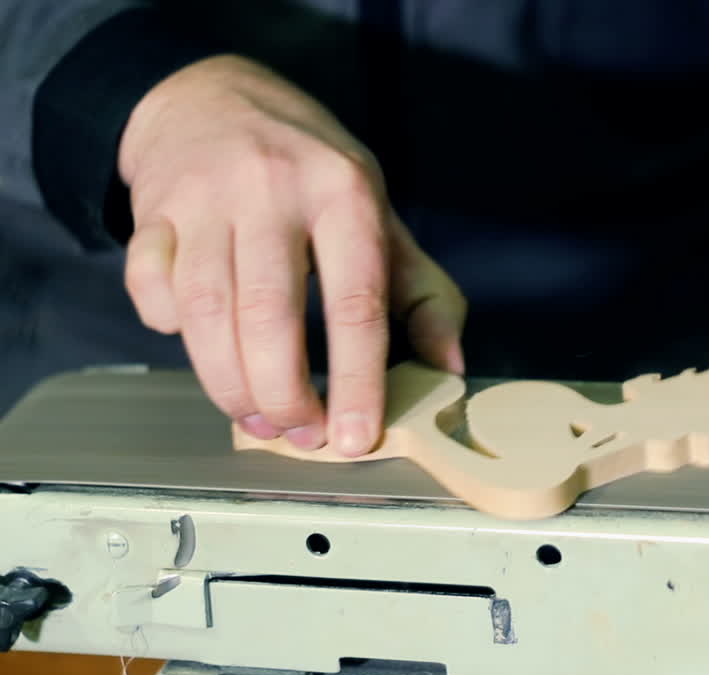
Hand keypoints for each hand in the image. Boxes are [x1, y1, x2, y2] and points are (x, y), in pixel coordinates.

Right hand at [120, 55, 466, 455]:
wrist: (213, 97)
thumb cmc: (309, 171)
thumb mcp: (379, 214)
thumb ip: (422, 292)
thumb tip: (451, 365)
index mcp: (344, 193)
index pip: (356, 302)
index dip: (357, 380)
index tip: (356, 436)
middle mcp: (272, 190)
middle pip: (270, 316)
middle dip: (285, 395)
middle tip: (302, 435)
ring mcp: (205, 199)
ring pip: (205, 313)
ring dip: (230, 384)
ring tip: (260, 418)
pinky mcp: (151, 213)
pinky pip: (151, 290)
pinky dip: (169, 330)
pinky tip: (204, 347)